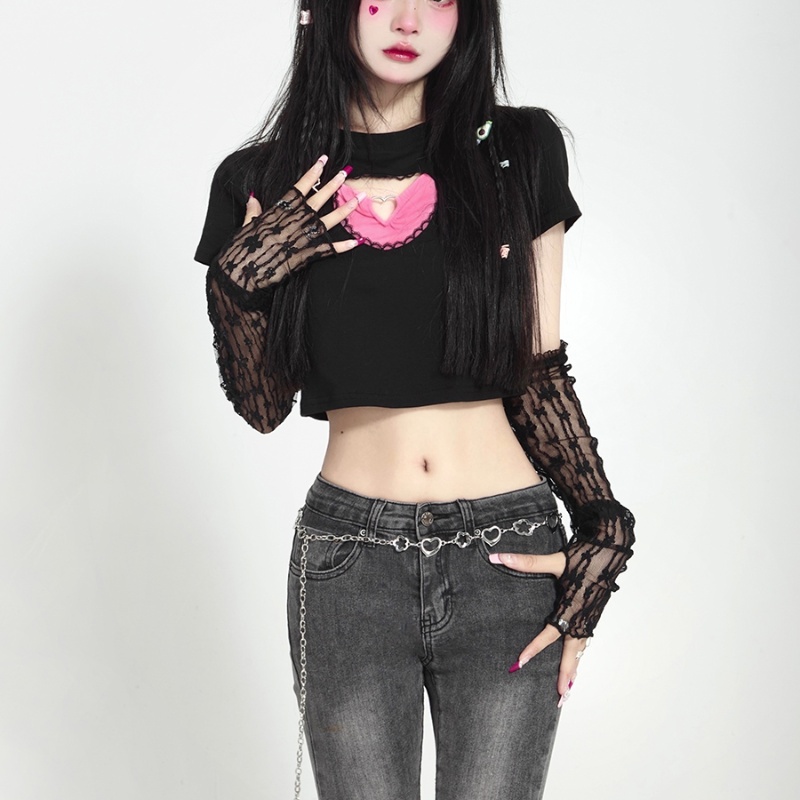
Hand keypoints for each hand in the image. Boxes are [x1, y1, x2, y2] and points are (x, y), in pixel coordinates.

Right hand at [244, 156, 364, 254]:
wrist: (242, 273)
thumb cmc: (242, 250)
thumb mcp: (246, 225)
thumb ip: (253, 211)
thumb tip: (254, 197)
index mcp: (278, 211)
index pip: (299, 188)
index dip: (312, 174)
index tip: (323, 160)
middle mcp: (293, 221)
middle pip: (317, 200)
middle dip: (332, 185)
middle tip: (345, 172)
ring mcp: (301, 238)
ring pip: (328, 221)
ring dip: (345, 210)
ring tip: (359, 199)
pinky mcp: (305, 256)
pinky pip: (328, 250)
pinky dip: (342, 246)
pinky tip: (356, 241)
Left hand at [491, 550, 589, 705]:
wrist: (611, 548)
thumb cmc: (584, 554)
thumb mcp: (555, 560)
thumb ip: (527, 562)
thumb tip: (498, 557)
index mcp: (572, 607)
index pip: (550, 633)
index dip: (535, 647)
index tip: (521, 662)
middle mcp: (582, 617)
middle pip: (573, 653)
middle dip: (567, 675)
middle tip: (561, 697)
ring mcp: (590, 617)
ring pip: (581, 649)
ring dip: (574, 668)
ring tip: (568, 688)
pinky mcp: (593, 614)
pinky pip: (585, 640)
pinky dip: (580, 654)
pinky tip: (576, 659)